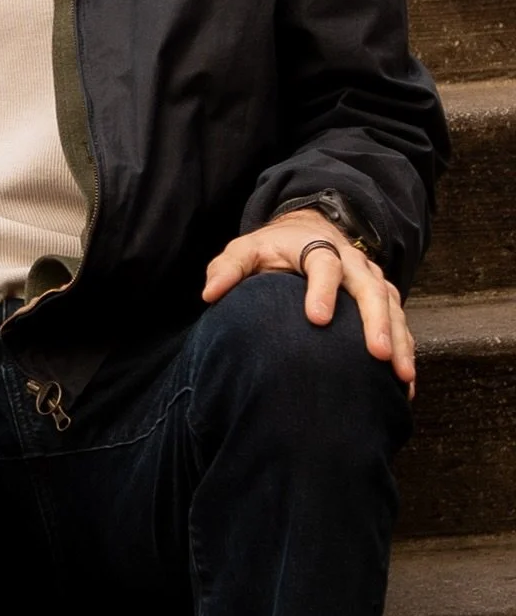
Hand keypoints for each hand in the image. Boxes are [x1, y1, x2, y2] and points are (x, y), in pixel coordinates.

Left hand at [202, 208, 415, 394]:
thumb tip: (210, 294)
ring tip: (401, 375)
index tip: (317, 319)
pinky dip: (406, 350)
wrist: (306, 231)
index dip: (322, 290)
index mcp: (316, 247)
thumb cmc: (271, 249)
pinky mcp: (382, 296)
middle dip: (376, 322)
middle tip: (378, 354)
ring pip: (392, 306)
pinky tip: (405, 384)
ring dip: (400, 340)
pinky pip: (400, 322)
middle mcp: (352, 262)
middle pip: (371, 288)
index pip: (323, 264)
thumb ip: (228, 269)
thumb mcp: (245, 250)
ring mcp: (371, 279)